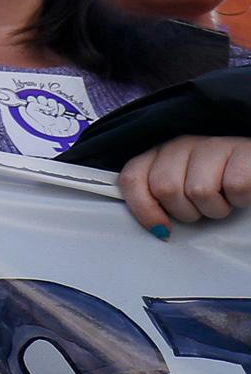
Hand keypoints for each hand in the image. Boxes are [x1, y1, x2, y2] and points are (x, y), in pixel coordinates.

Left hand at [119, 135, 250, 234]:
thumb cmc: (219, 181)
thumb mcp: (181, 187)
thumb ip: (157, 199)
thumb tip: (154, 228)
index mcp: (160, 153)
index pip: (132, 179)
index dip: (143, 209)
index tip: (162, 229)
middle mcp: (182, 144)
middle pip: (166, 189)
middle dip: (186, 211)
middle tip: (202, 207)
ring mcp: (212, 144)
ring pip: (199, 191)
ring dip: (215, 208)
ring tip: (223, 199)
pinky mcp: (243, 152)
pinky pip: (235, 187)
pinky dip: (240, 200)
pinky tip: (240, 194)